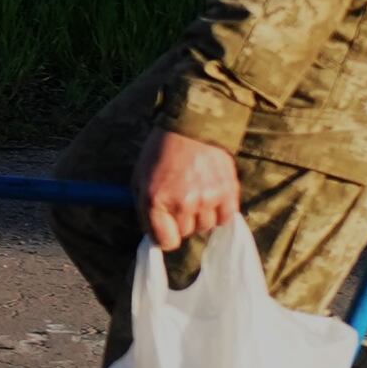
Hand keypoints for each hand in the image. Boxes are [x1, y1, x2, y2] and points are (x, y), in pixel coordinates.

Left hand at [138, 129, 241, 252]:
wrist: (191, 125)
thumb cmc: (161, 152)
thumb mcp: (139, 178)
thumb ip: (145, 209)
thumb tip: (153, 236)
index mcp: (155, 200)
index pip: (165, 242)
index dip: (165, 236)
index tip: (167, 227)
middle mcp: (182, 203)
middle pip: (186, 233)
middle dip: (181, 221)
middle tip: (181, 199)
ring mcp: (206, 198)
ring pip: (205, 226)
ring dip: (201, 215)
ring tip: (197, 193)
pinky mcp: (227, 191)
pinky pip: (225, 218)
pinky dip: (220, 211)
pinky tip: (213, 196)